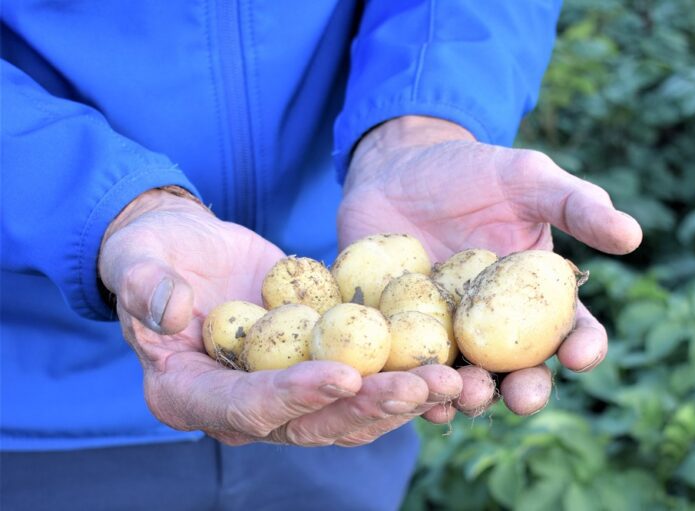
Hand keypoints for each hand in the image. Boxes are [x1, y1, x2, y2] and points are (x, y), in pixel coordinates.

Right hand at [99, 188, 460, 445]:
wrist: (187, 249)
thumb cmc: (152, 255)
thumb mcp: (139, 262)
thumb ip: (148, 289)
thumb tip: (175, 313)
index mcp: (190, 395)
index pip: (244, 408)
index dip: (294, 397)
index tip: (345, 376)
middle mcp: (241, 407)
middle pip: (310, 423)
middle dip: (368, 406)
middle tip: (421, 388)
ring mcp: (282, 391)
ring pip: (346, 412)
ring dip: (398, 399)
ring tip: (449, 380)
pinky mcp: (314, 366)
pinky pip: (362, 380)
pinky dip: (401, 375)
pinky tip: (445, 365)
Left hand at [339, 116, 642, 420]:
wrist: (399, 167)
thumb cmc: (471, 172)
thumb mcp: (526, 179)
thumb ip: (576, 204)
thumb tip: (632, 236)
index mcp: (537, 295)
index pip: (571, 331)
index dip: (584, 347)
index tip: (580, 354)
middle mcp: (497, 325)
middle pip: (520, 371)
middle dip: (526, 391)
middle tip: (521, 397)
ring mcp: (448, 332)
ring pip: (467, 378)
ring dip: (471, 396)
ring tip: (465, 395)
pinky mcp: (403, 333)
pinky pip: (411, 368)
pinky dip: (413, 385)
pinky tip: (411, 391)